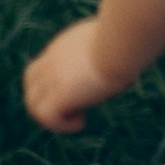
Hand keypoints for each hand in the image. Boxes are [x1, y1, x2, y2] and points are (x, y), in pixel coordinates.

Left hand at [24, 18, 132, 134]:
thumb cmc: (131, 39)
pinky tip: (82, 122)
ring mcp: (53, 77)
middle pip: (31, 82)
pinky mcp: (58, 94)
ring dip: (52, 116)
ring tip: (77, 117)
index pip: (46, 62)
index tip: (81, 87)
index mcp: (66, 43)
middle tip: (73, 106)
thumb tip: (133, 53)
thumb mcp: (119, 42)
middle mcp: (54, 58)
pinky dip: (61, 125)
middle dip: (47, 98)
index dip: (55, 79)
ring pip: (33, 103)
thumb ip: (114, 48)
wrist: (123, 41)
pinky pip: (47, 117)